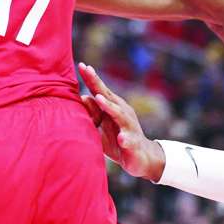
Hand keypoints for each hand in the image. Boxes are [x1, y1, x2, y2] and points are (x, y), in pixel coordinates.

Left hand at [78, 63, 166, 181]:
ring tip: (98, 98)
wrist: (142, 158)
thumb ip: (93, 113)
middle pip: (108, 96)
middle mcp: (122, 112)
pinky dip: (125, 139)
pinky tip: (121, 138)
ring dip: (109, 106)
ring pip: (119, 115)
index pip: (100, 90)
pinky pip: (129, 140)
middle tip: (88, 70)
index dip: (91, 78)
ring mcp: (129, 127)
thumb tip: (82, 98)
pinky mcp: (133, 143)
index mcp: (113, 107)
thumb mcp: (102, 126)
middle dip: (97, 83)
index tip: (81, 65)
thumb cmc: (118, 139)